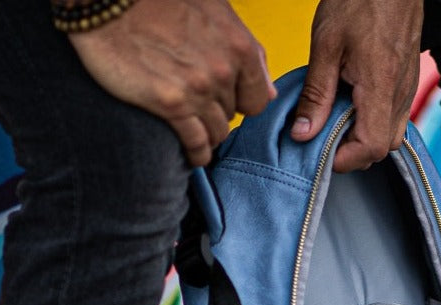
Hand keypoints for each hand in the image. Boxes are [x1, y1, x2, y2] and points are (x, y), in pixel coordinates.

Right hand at [68, 0, 274, 166]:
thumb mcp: (214, 9)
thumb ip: (246, 50)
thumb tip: (270, 92)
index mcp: (238, 46)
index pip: (258, 100)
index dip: (241, 102)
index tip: (227, 100)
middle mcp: (223, 70)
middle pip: (233, 115)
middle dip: (218, 112)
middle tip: (198, 106)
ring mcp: (197, 90)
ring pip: (216, 133)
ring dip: (207, 135)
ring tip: (194, 131)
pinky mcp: (170, 105)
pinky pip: (196, 144)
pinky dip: (197, 153)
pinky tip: (192, 154)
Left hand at [291, 0, 422, 172]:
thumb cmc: (359, 1)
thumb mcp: (326, 45)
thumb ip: (316, 94)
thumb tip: (303, 133)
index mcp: (380, 87)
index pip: (370, 147)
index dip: (345, 159)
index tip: (322, 152)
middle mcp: (400, 96)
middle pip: (381, 150)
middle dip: (352, 152)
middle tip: (324, 137)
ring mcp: (408, 92)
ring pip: (389, 138)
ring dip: (362, 139)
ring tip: (337, 121)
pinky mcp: (407, 86)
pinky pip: (394, 121)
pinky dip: (373, 125)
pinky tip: (353, 108)